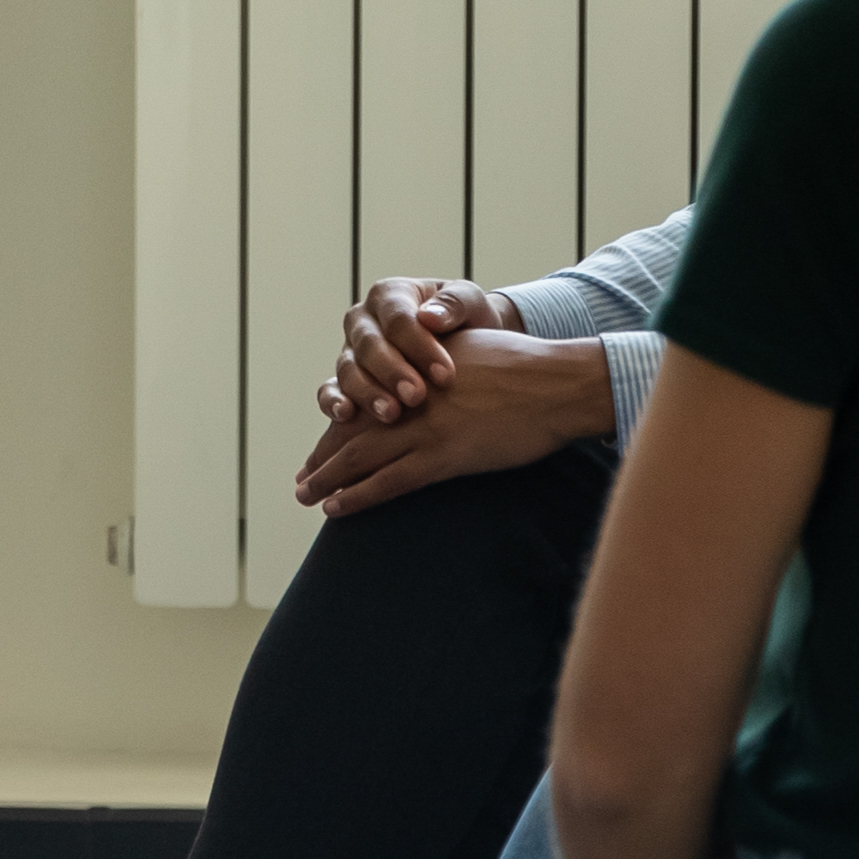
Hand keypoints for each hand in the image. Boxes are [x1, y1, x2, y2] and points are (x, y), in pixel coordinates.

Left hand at [291, 325, 620, 514]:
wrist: (556, 383)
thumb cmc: (526, 367)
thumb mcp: (471, 351)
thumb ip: (441, 365)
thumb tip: (434, 384)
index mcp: (414, 369)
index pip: (363, 399)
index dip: (340, 425)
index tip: (323, 445)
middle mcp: (410, 396)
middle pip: (352, 429)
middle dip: (324, 456)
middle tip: (302, 479)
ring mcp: (423, 427)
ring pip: (359, 456)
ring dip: (326, 478)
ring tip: (306, 495)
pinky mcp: (442, 455)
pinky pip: (388, 481)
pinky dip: (357, 495)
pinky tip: (334, 507)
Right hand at [324, 277, 517, 423]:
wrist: (463, 346)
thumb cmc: (465, 321)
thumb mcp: (470, 301)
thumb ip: (455, 303)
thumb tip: (430, 318)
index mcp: (390, 295)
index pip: (398, 318)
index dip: (419, 346)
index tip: (445, 375)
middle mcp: (363, 321)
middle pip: (369, 345)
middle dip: (392, 372)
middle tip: (416, 396)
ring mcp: (350, 351)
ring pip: (348, 369)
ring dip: (367, 392)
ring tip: (391, 414)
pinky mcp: (343, 381)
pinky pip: (328, 390)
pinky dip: (332, 401)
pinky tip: (346, 416)